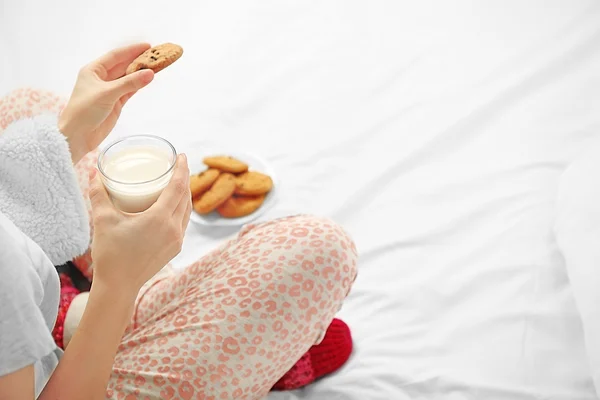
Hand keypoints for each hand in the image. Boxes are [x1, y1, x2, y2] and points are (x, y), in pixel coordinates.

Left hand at [59, 43, 154, 163]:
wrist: (78, 135)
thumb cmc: (84, 111)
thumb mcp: (107, 93)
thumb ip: (130, 83)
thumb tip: (150, 73)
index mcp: (93, 70)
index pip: (115, 56)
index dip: (131, 50)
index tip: (148, 46)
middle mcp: (101, 78)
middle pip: (123, 66)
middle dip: (138, 60)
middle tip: (156, 55)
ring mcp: (109, 91)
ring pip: (128, 78)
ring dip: (141, 73)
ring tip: (157, 66)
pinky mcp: (115, 103)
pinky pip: (130, 90)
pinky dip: (139, 85)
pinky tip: (148, 80)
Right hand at [88, 154, 191, 295]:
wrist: (119, 285)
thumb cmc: (110, 253)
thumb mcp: (102, 219)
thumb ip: (99, 194)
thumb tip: (96, 174)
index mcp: (160, 218)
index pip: (178, 187)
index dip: (182, 169)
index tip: (182, 156)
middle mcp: (174, 228)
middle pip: (186, 196)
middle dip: (184, 178)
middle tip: (178, 165)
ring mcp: (177, 240)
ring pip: (187, 210)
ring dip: (185, 194)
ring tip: (178, 182)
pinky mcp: (175, 248)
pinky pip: (183, 222)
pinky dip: (182, 209)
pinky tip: (175, 205)